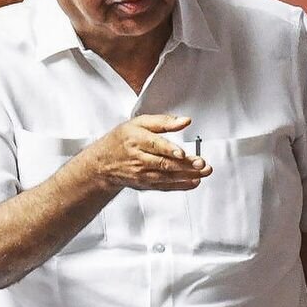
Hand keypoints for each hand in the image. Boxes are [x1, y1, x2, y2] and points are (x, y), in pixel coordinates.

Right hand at [83, 114, 211, 190]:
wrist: (104, 163)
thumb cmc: (122, 140)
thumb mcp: (139, 123)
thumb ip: (163, 121)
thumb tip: (185, 121)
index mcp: (136, 139)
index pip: (154, 145)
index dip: (169, 150)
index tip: (182, 153)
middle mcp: (138, 159)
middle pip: (163, 163)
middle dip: (184, 165)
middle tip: (201, 163)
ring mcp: (142, 174)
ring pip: (166, 176)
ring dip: (187, 175)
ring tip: (203, 172)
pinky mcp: (145, 184)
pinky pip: (165, 186)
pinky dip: (180, 185)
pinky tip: (194, 182)